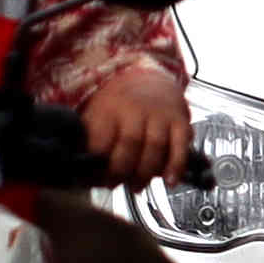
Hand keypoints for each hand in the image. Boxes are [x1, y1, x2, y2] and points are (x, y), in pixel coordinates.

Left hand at [77, 63, 191, 187]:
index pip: (101, 141)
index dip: (97, 167)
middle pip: (130, 143)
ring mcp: (160, 114)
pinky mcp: (180, 120)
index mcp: (108, 109)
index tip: (95, 180)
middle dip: (122, 171)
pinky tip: (170, 180)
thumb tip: (82, 173)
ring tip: (136, 186)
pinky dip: (177, 164)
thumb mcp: (94, 114)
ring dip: (146, 173)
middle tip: (115, 184)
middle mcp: (136, 109)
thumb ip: (88, 141)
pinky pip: (182, 144)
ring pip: (156, 146)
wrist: (146, 76)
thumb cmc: (116, 105)